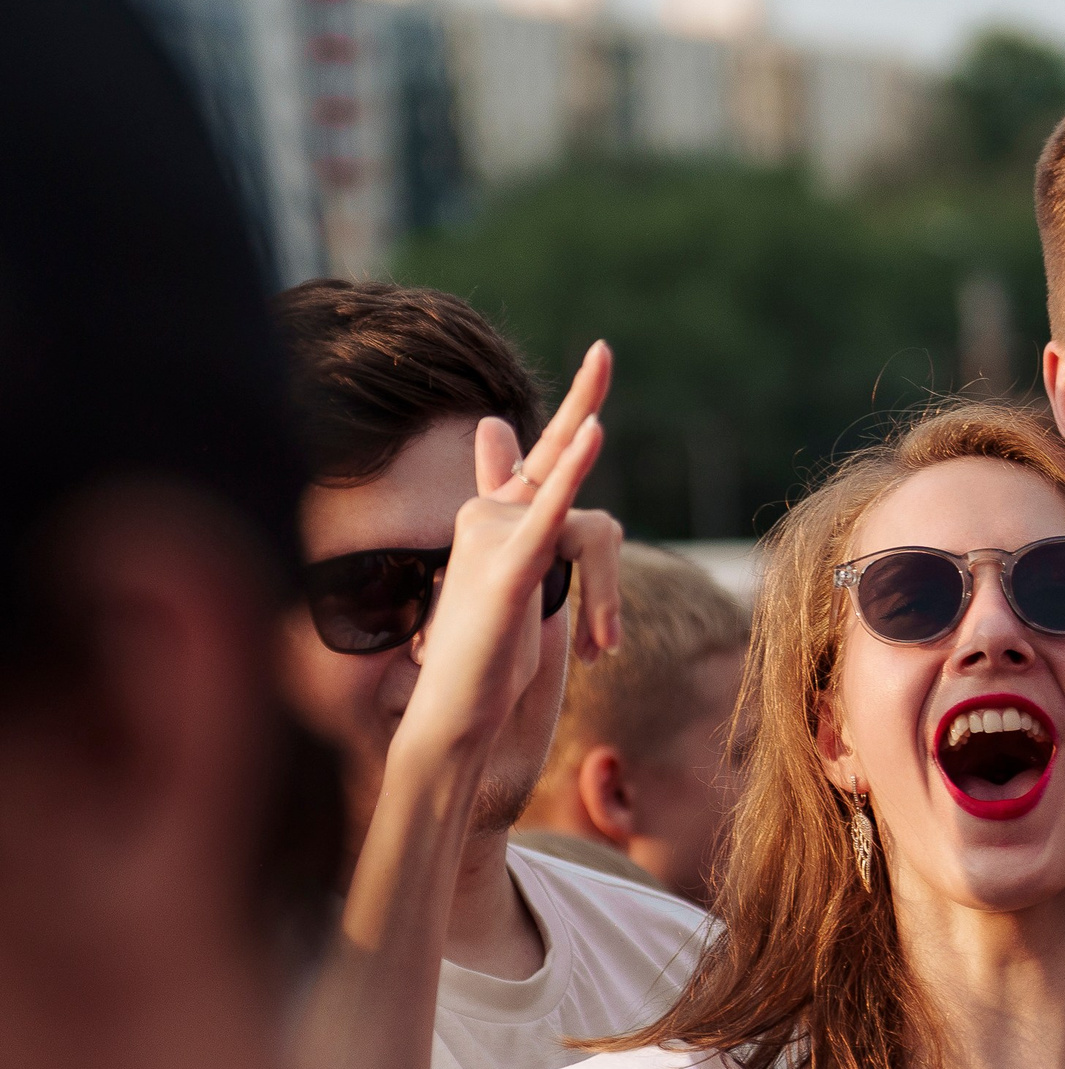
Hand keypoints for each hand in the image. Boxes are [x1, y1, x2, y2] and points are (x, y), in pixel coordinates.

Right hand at [395, 340, 622, 759]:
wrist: (454, 714)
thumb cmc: (488, 657)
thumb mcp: (519, 588)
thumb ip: (530, 537)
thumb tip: (510, 487)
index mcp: (499, 518)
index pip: (544, 455)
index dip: (578, 406)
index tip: (601, 353)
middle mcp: (490, 515)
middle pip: (572, 486)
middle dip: (588, 436)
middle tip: (604, 394)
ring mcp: (494, 538)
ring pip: (591, 533)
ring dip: (606, 603)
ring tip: (596, 653)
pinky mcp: (507, 570)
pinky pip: (551, 512)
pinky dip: (574, 470)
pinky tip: (596, 432)